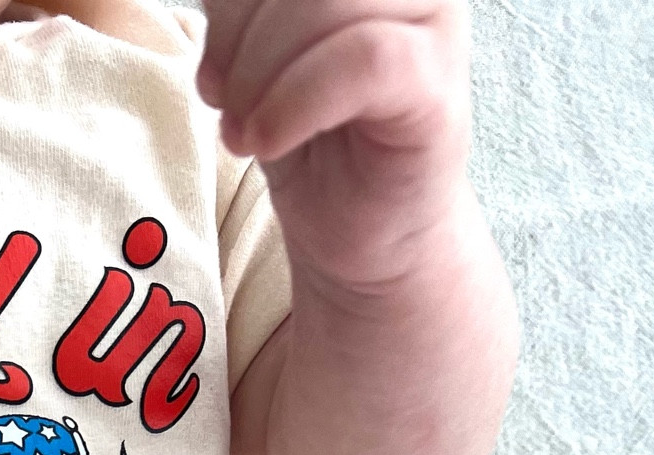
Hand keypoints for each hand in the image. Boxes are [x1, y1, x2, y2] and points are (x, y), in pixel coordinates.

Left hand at [197, 0, 471, 288]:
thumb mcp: (258, 53)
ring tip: (250, 133)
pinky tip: (270, 142)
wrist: (364, 233)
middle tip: (229, 108)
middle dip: (241, 43)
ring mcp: (434, 21)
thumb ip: (247, 9)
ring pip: (324, 5)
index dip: (231, 10)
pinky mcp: (437, 83)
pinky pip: (362, 60)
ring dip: (259, 78)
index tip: (216, 72)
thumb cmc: (310, 136)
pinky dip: (294, 104)